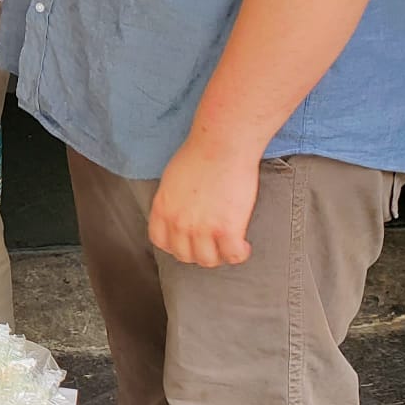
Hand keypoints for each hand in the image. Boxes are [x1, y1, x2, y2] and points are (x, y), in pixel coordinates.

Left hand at [147, 130, 261, 267]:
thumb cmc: (201, 153)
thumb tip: (180, 210)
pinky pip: (232, 256)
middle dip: (198, 252)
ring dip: (219, 256)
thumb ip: (172, 199)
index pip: (160, 241)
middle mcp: (178, 222)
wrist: (222, 144)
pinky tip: (243, 245)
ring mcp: (202, 228)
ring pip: (207, 260)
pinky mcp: (227, 229)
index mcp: (162, 208)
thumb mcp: (173, 178)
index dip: (175, 245)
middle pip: (184, 255)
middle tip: (213, 244)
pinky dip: (239, 254)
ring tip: (228, 245)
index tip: (188, 242)